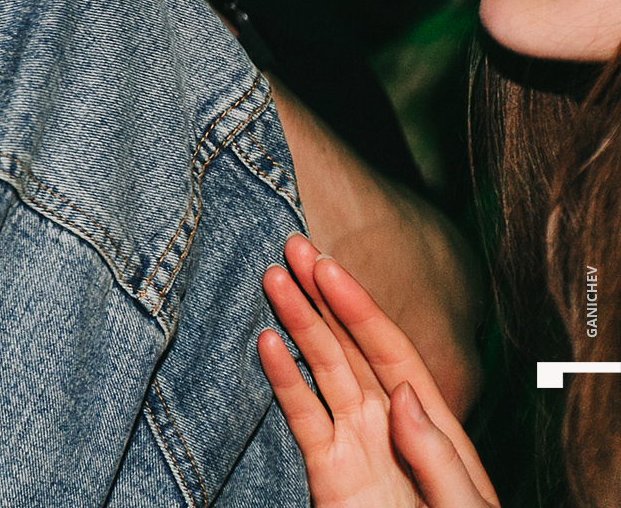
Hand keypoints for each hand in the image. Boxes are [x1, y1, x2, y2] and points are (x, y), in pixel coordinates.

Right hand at [259, 233, 497, 506]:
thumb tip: (403, 395)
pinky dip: (281, 379)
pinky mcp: (327, 471)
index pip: (391, 350)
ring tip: (270, 278)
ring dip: (296, 323)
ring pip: (320, 370)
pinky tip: (265, 344)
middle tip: (291, 247)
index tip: (329, 268)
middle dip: (321, 296)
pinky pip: (301, 417)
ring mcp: (355, 444)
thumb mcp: (465, 504)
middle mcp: (389, 422)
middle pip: (350, 347)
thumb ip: (436, 452)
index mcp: (432, 423)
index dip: (360, 307)